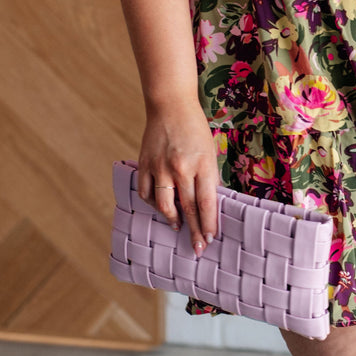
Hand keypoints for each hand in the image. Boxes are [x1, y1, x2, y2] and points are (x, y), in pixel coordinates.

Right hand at [136, 100, 219, 256]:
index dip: (209, 223)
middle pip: (188, 207)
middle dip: (194, 231)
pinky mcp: (144, 164)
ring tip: (178, 227)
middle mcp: (180, 168)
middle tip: (198, 248)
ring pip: (164, 204)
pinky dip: (153, 203)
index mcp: (202, 164)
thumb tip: (210, 206)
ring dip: (172, 219)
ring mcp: (160, 167)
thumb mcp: (210, 153)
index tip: (211, 238)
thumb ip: (209, 178)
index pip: (206, 201)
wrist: (170, 106)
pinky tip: (161, 207)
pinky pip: (146, 192)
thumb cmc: (195, 131)